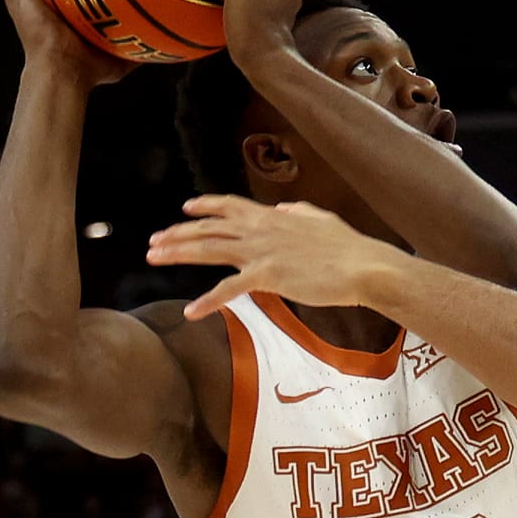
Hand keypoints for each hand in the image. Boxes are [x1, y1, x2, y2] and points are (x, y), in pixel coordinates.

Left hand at [146, 194, 389, 318]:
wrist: (362, 267)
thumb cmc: (348, 247)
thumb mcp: (320, 219)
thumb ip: (298, 211)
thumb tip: (285, 208)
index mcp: (273, 216)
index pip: (230, 206)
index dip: (205, 205)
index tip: (186, 207)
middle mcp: (261, 230)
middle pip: (209, 227)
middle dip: (177, 233)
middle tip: (154, 241)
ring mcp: (261, 252)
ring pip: (209, 249)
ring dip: (178, 253)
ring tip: (154, 258)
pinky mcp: (267, 276)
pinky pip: (229, 289)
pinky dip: (208, 301)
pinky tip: (191, 312)